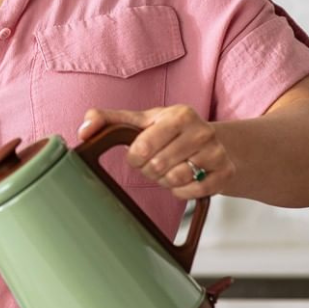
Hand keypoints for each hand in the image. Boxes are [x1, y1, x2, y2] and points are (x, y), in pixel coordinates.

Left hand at [78, 105, 235, 199]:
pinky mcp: (224, 173)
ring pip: (174, 179)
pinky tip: (185, 179)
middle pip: (156, 166)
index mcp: (178, 115)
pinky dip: (182, 191)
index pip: (141, 148)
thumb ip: (108, 121)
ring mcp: (216, 152)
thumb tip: (84, 131)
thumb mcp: (140, 121)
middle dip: (150, 169)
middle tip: (158, 161)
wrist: (215, 143)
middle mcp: (201, 130)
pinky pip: (191, 192)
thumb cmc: (171, 132)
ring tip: (171, 168)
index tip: (141, 152)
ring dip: (166, 180)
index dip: (135, 157)